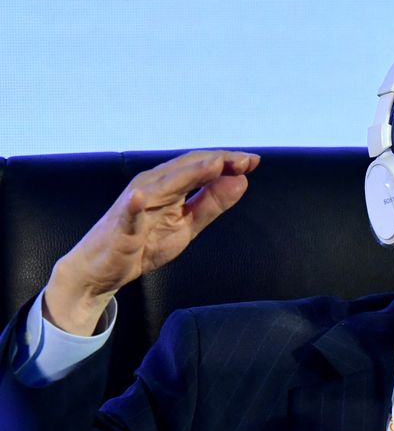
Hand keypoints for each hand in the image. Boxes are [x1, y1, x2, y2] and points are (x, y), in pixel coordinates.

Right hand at [43, 150, 260, 334]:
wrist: (102, 270)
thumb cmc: (145, 242)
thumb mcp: (187, 224)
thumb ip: (211, 204)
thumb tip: (241, 181)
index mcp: (169, 185)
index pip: (201, 166)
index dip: (228, 162)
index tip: (254, 161)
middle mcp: (152, 186)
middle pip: (187, 168)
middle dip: (218, 162)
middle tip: (247, 160)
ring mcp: (135, 204)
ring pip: (163, 184)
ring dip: (189, 173)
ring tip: (215, 165)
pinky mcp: (121, 227)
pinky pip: (128, 214)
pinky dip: (134, 206)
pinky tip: (140, 198)